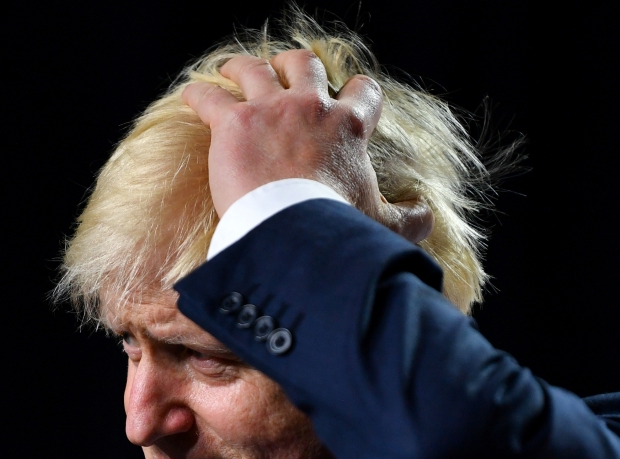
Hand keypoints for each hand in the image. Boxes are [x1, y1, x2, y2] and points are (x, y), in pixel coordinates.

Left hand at [182, 50, 433, 242]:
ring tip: (233, 70)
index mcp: (349, 128)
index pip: (364, 92)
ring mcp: (269, 110)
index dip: (358, 93)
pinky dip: (198, 94)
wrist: (295, 234)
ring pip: (253, 68)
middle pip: (304, 65)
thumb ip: (409, 219)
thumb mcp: (383, 225)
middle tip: (284, 75)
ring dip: (242, 67)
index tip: (349, 100)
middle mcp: (311, 108)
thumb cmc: (339, 229)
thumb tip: (427, 217)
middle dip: (294, 66)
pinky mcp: (232, 123)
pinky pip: (208, 96)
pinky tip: (192, 97)